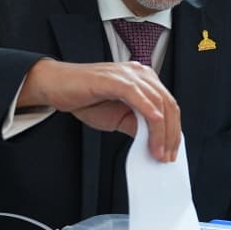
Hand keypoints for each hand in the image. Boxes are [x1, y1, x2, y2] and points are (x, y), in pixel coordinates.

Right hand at [19, 59, 180, 161]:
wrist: (56, 86)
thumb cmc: (84, 98)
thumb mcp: (117, 118)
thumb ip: (137, 125)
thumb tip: (155, 141)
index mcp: (144, 80)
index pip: (168, 105)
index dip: (174, 130)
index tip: (171, 151)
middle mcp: (140, 73)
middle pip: (168, 104)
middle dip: (171, 134)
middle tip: (167, 156)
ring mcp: (128, 74)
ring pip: (157, 102)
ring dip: (161, 131)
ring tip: (157, 151)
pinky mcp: (114, 79)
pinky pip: (138, 96)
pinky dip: (149, 112)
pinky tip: (153, 128)